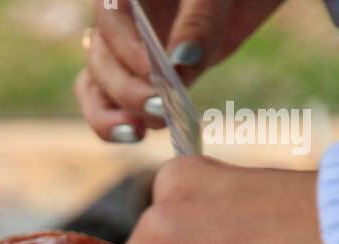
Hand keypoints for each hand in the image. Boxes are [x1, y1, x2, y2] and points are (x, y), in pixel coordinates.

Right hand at [78, 0, 286, 142]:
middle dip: (127, 89)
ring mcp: (124, 50)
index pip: (111, 15)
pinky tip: (136, 134)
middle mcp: (118, 17)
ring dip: (110, 113)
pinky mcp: (136, 79)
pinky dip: (118, 122)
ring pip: (97, 85)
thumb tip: (180, 62)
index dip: (127, 48)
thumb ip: (201, 20)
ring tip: (136, 132)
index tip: (154, 74)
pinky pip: (110, 103)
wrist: (241, 0)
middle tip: (159, 109)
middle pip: (103, 58)